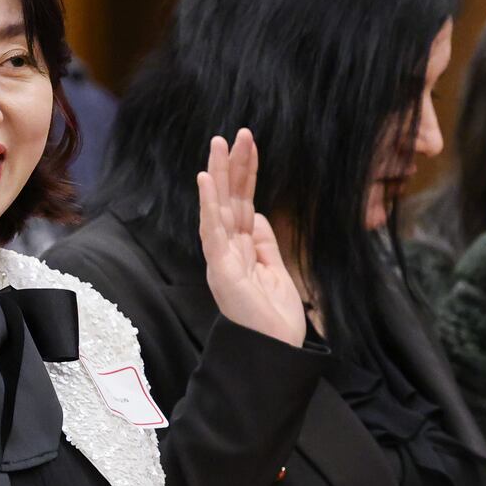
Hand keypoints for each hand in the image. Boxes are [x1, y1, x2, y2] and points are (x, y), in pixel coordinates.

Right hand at [198, 129, 306, 347]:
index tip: (249, 145)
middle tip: (234, 134)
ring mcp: (223, 259)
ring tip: (218, 144)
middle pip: (231, 200)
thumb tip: (260, 216)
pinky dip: (209, 205)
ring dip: (218, 175)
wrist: (276, 351)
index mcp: (243, 250)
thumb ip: (265, 243)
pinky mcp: (221, 269)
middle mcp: (229, 250)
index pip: (244, 204)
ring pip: (219, 208)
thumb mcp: (277, 271)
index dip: (247, 175)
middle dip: (233, 166)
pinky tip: (208, 180)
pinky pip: (213, 232)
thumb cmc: (276, 318)